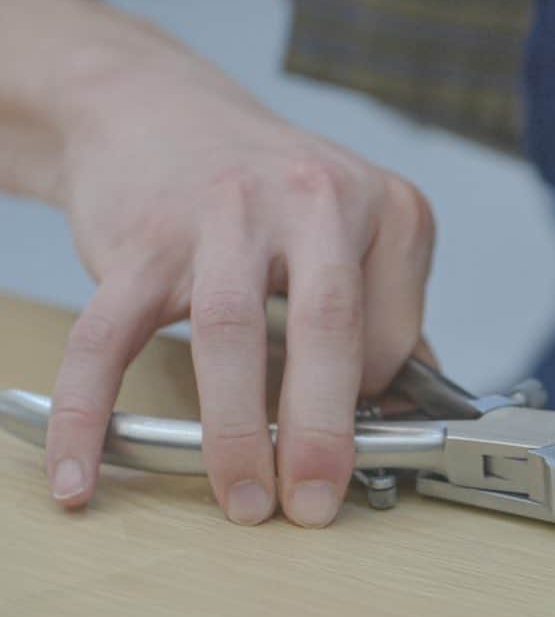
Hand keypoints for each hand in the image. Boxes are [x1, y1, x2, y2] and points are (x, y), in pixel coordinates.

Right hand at [46, 42, 433, 526]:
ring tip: (241, 497)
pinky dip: (93, 414)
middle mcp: (310, 198)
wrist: (160, 111)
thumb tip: (410, 403)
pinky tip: (83, 473)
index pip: (391, 333)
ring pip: (228, 334)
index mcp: (381, 207)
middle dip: (321, 431)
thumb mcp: (357, 234)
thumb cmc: (271, 190)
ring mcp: (221, 214)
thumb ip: (387, 314)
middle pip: (326, 327)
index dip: (371, 400)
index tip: (348, 439)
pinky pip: (110, 338)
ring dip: (236, 431)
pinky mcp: (141, 240)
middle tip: (313, 504)